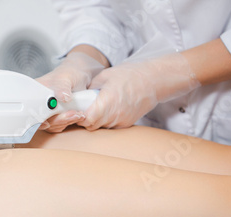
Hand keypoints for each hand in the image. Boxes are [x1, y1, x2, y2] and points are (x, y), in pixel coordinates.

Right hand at [37, 52, 104, 132]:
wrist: (79, 79)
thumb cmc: (69, 74)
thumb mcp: (66, 77)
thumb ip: (63, 86)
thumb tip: (62, 96)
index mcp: (35, 93)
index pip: (31, 109)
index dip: (37, 118)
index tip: (47, 123)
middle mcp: (39, 104)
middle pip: (41, 120)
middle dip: (58, 120)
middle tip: (73, 113)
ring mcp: (47, 112)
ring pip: (51, 125)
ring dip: (66, 122)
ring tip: (78, 113)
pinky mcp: (56, 118)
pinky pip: (58, 126)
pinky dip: (68, 122)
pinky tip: (77, 115)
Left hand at [77, 52, 199, 129]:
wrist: (153, 81)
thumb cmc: (129, 75)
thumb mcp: (105, 76)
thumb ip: (90, 88)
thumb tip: (78, 96)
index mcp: (108, 100)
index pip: (87, 118)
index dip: (79, 116)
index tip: (77, 109)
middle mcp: (115, 114)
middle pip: (92, 125)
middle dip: (84, 119)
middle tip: (83, 110)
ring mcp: (122, 120)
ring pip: (100, 127)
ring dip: (95, 121)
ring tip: (95, 108)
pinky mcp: (127, 123)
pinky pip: (110, 127)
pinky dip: (105, 122)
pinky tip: (106, 111)